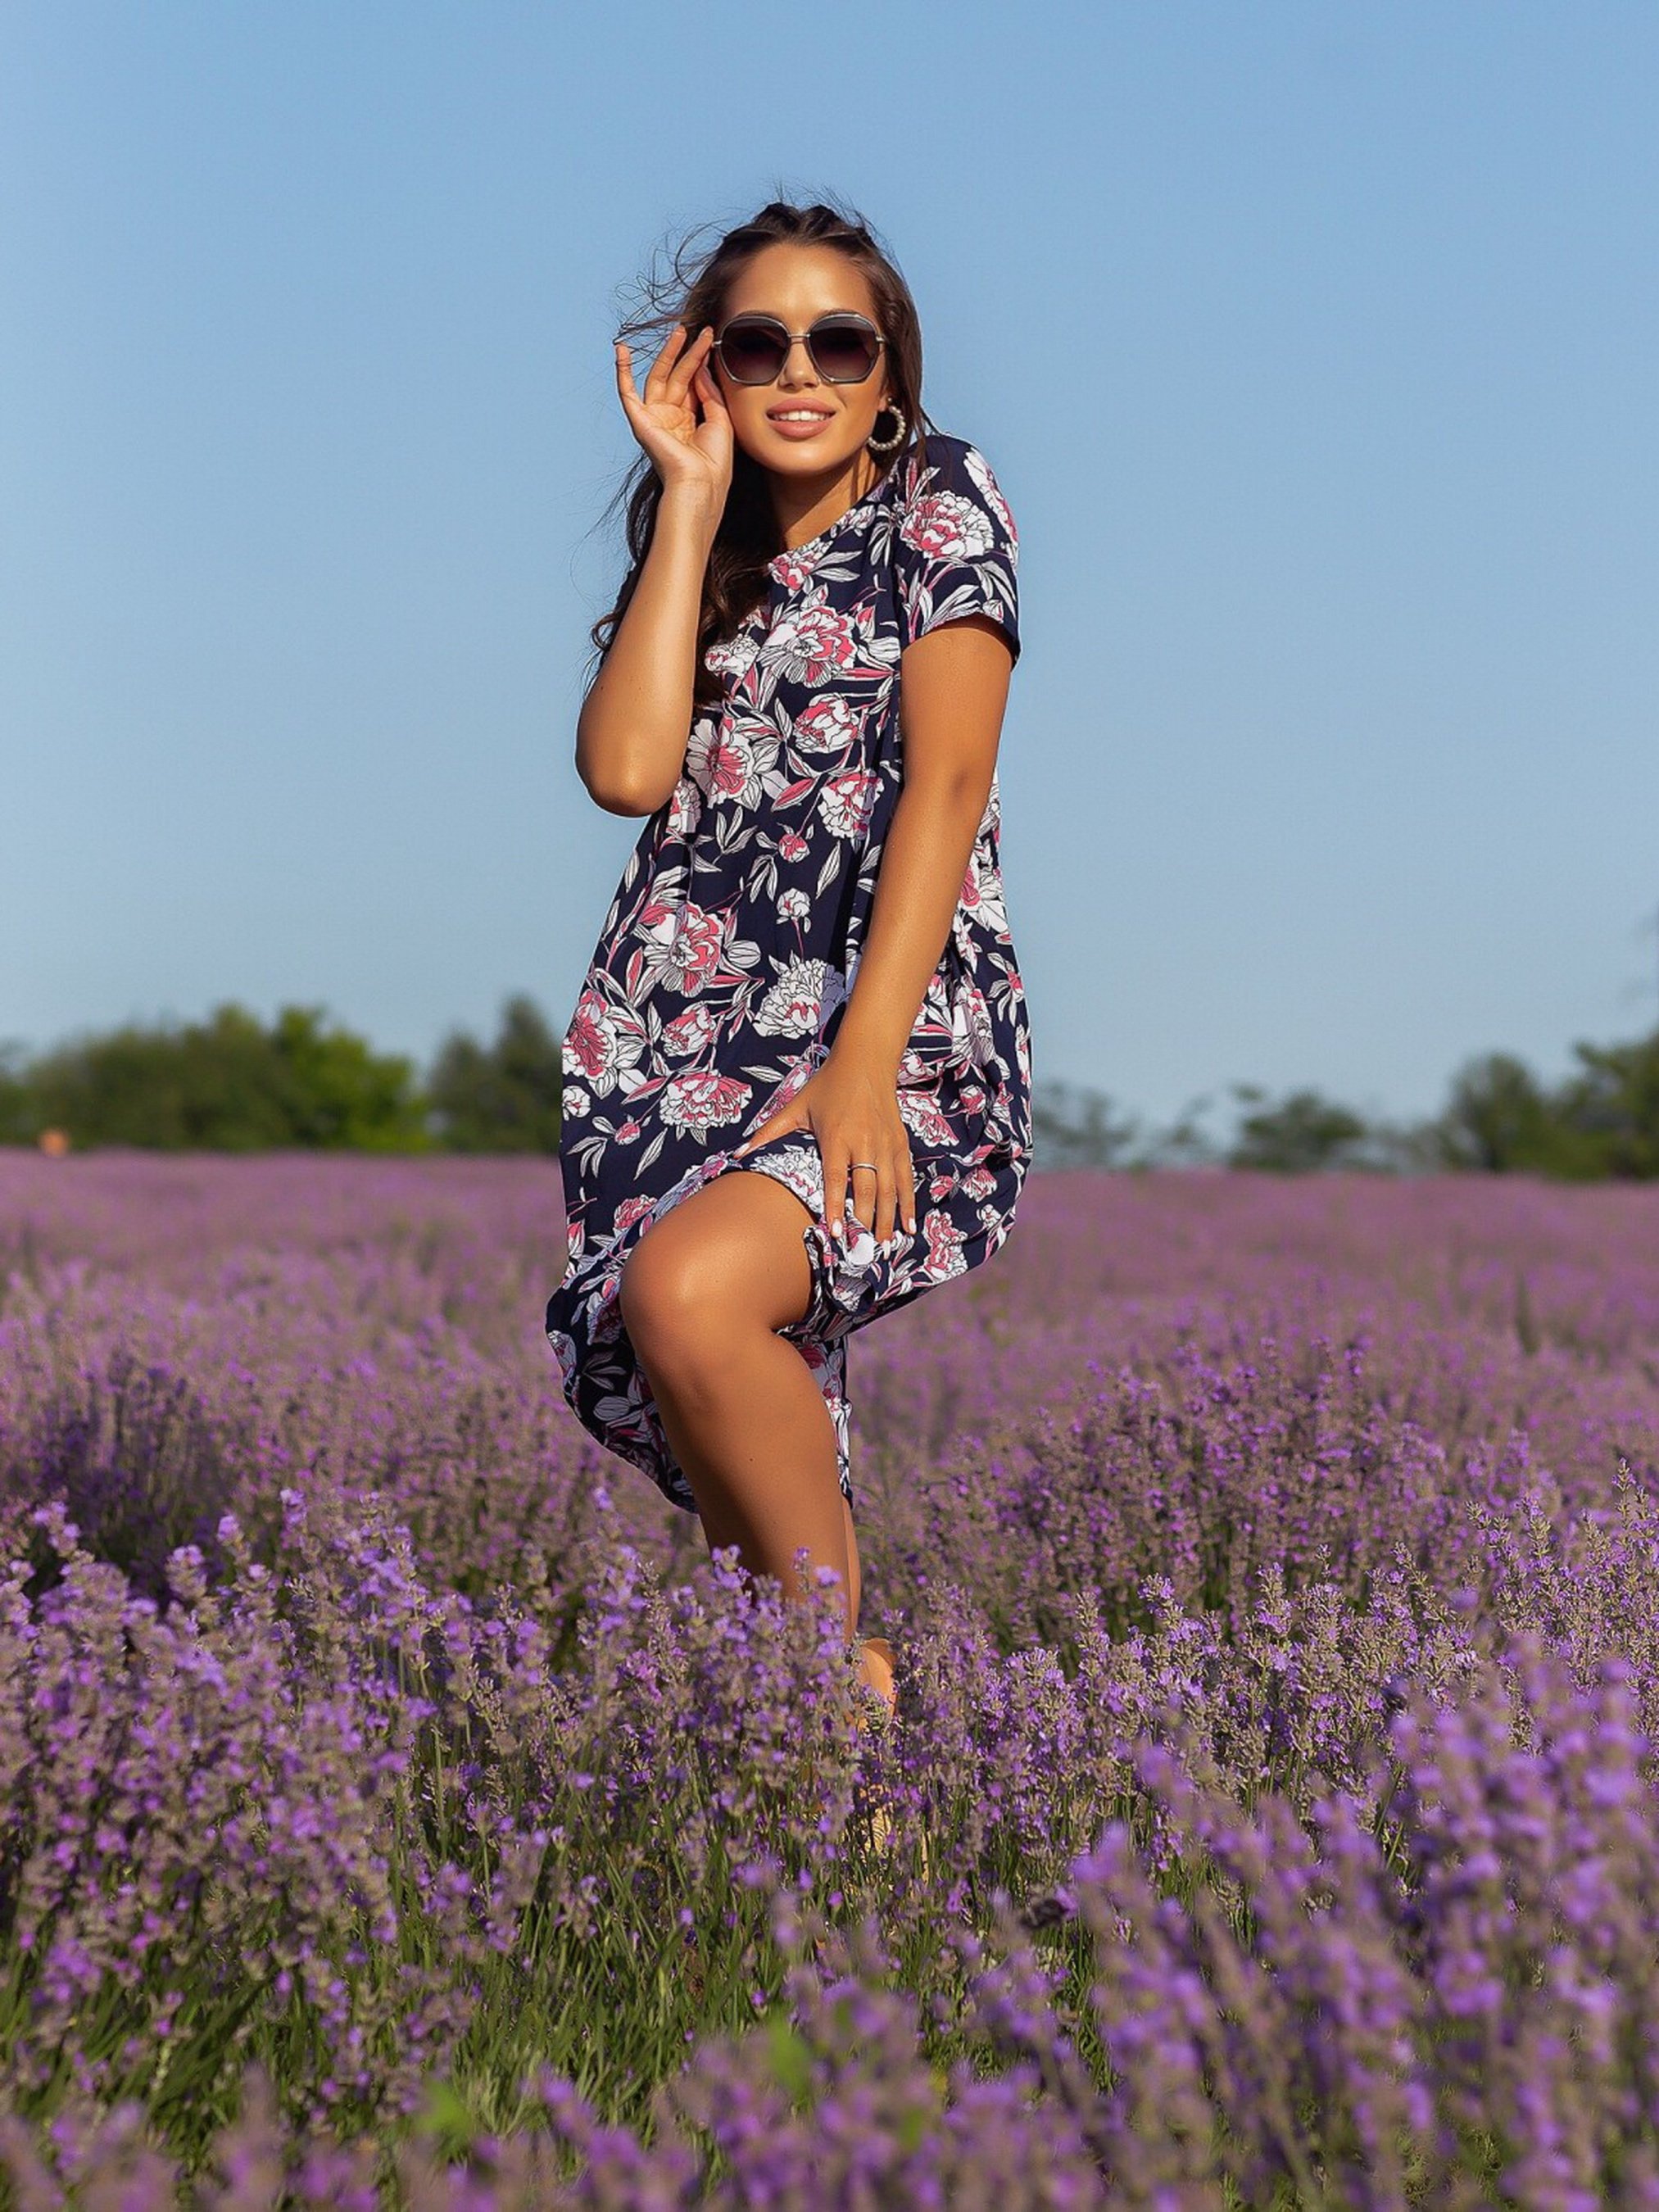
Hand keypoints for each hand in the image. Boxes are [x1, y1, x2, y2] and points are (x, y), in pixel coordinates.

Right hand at [614, 324, 732, 510]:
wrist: (700, 483)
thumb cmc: (714, 461)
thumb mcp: (720, 419)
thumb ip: (710, 391)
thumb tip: (701, 365)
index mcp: (690, 419)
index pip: (693, 382)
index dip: (701, 361)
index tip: (712, 340)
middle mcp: (671, 416)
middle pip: (679, 375)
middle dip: (690, 352)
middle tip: (703, 331)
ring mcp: (655, 417)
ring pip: (660, 377)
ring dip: (668, 353)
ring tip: (681, 330)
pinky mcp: (641, 421)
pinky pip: (627, 393)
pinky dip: (622, 371)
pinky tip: (621, 350)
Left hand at [734, 1049, 917, 1245]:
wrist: (866, 1060)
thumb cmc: (827, 1085)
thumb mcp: (796, 1106)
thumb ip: (769, 1132)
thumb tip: (740, 1151)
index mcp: (836, 1136)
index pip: (836, 1177)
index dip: (836, 1205)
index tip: (835, 1232)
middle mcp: (864, 1142)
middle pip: (866, 1188)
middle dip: (864, 1221)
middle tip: (862, 1250)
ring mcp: (885, 1143)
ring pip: (889, 1188)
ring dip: (888, 1219)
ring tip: (884, 1246)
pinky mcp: (900, 1142)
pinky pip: (905, 1177)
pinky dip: (908, 1202)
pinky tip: (909, 1225)